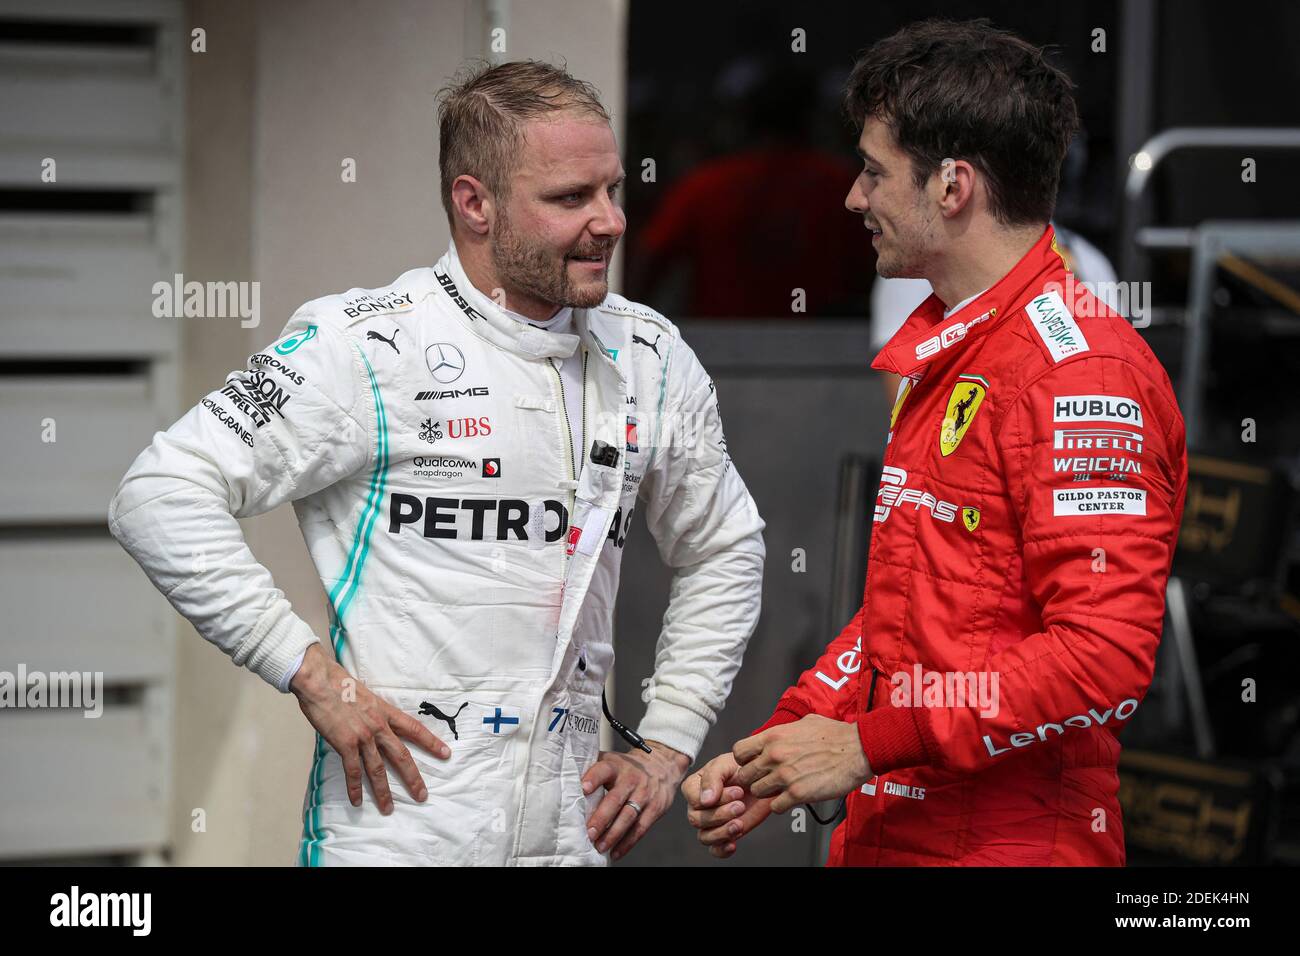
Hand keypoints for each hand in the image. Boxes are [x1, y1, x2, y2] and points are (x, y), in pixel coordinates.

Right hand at [291, 643, 449, 813]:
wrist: (321, 682)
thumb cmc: (340, 685)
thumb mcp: (367, 696)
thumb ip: (374, 712)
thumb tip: (377, 723)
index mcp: (386, 712)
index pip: (415, 729)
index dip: (431, 742)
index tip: (445, 754)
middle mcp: (379, 726)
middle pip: (402, 756)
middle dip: (413, 778)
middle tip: (422, 795)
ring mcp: (363, 737)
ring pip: (378, 769)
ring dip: (383, 791)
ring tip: (388, 808)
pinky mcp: (346, 744)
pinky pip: (353, 771)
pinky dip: (355, 788)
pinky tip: (357, 801)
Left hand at [581, 741, 690, 860]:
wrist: (662, 766)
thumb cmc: (626, 768)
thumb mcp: (611, 761)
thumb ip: (592, 769)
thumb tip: (565, 781)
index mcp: (616, 766)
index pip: (603, 770)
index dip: (593, 778)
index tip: (583, 789)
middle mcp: (630, 779)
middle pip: (615, 799)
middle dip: (602, 817)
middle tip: (589, 833)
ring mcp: (644, 794)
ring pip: (628, 816)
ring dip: (613, 834)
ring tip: (600, 846)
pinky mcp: (655, 808)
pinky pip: (640, 828)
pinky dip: (627, 843)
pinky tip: (615, 852)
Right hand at [682, 750, 773, 858]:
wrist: (761, 779)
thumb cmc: (740, 767)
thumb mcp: (726, 764)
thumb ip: (713, 778)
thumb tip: (705, 801)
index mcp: (694, 787)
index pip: (694, 800)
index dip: (717, 798)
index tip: (738, 791)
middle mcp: (697, 807)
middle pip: (697, 819)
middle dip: (721, 814)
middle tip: (741, 805)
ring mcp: (709, 822)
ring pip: (704, 837)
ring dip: (722, 833)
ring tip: (740, 824)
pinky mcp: (723, 834)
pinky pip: (714, 850)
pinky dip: (722, 850)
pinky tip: (734, 844)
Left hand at [732, 714, 870, 813]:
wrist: (858, 749)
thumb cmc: (835, 735)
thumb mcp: (804, 722)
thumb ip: (785, 731)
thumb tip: (777, 735)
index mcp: (774, 737)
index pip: (739, 751)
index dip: (744, 760)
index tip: (753, 764)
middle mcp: (774, 755)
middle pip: (744, 775)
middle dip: (753, 779)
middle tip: (766, 780)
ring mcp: (784, 776)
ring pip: (757, 792)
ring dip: (767, 793)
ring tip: (780, 789)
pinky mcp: (797, 794)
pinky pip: (775, 807)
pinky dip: (781, 805)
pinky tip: (791, 799)